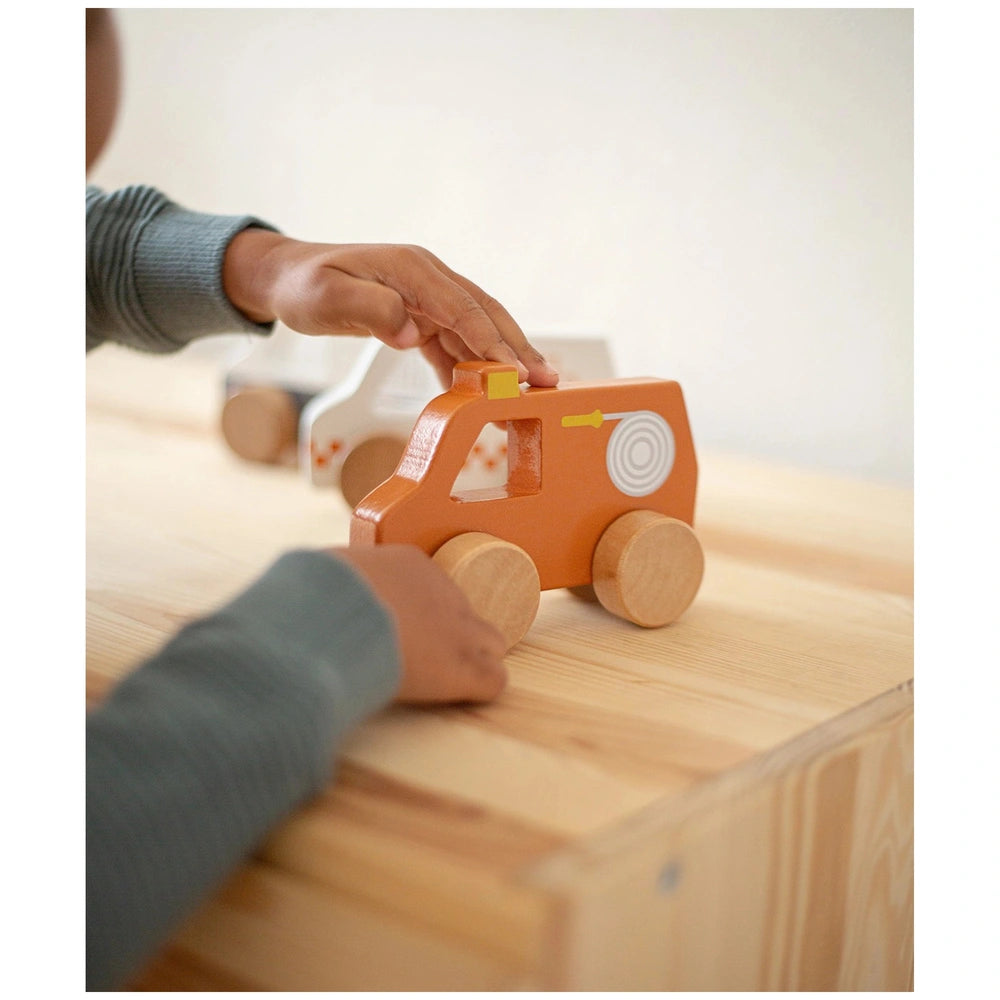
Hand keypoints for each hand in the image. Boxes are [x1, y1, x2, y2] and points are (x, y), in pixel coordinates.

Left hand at [223, 229, 558, 388]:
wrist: (285, 277)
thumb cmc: (304, 285)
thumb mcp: (329, 296)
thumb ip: (372, 310)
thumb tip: (412, 333)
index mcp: (413, 269)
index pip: (464, 309)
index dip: (494, 342)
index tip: (518, 373)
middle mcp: (428, 280)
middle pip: (485, 316)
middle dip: (517, 349)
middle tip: (548, 382)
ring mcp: (426, 298)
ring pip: (475, 331)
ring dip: (501, 362)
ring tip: (530, 393)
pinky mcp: (419, 317)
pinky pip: (452, 345)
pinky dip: (470, 369)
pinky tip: (483, 395)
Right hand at [330, 544, 506, 703]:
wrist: (329, 618)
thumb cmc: (317, 594)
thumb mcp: (329, 572)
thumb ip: (341, 581)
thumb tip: (324, 587)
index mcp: (410, 565)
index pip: (431, 589)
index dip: (418, 613)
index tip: (396, 629)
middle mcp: (444, 592)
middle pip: (468, 614)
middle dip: (451, 635)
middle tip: (424, 657)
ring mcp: (459, 631)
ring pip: (491, 644)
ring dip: (473, 661)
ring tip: (445, 682)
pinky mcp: (462, 669)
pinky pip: (492, 681)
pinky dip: (479, 690)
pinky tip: (458, 697)